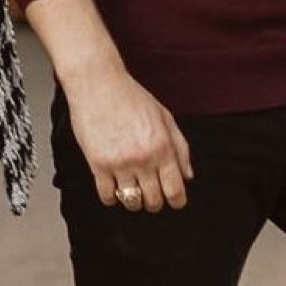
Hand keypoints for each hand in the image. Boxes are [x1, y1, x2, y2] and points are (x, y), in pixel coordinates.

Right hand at [64, 60, 192, 211]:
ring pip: (131, 201)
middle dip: (155, 201)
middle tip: (151, 194)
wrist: (98, 84)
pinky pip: (107, 195)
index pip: (175, 189)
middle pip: (154, 200)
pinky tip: (113, 188)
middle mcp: (143, 158)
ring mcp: (120, 163)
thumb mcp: (165, 117)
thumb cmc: (130, 96)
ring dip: (133, 201)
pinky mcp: (98, 164)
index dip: (177, 201)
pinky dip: (111, 197)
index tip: (174, 201)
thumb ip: (180, 148)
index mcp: (162, 147)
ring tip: (131, 190)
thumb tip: (187, 175)